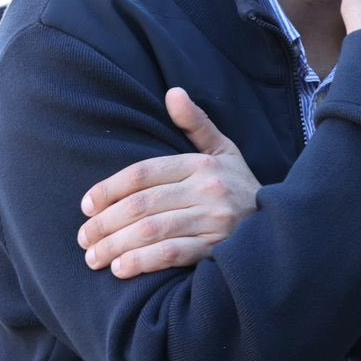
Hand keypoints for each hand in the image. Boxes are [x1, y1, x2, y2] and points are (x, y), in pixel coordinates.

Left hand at [77, 88, 260, 277]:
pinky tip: (121, 268)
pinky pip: (172, 254)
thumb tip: (172, 92)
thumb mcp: (223, 150)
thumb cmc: (239, 185)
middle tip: (83, 239)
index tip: (86, 206)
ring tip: (93, 258)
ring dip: (116, 245)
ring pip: (152, 230)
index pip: (144, 173)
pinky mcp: (217, 248)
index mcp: (203, 164)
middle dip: (105, 224)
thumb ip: (196, 124)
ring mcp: (215, 219)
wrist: (277, 224)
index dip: (109, 189)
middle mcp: (209, 189)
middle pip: (142, 204)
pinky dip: (142, 262)